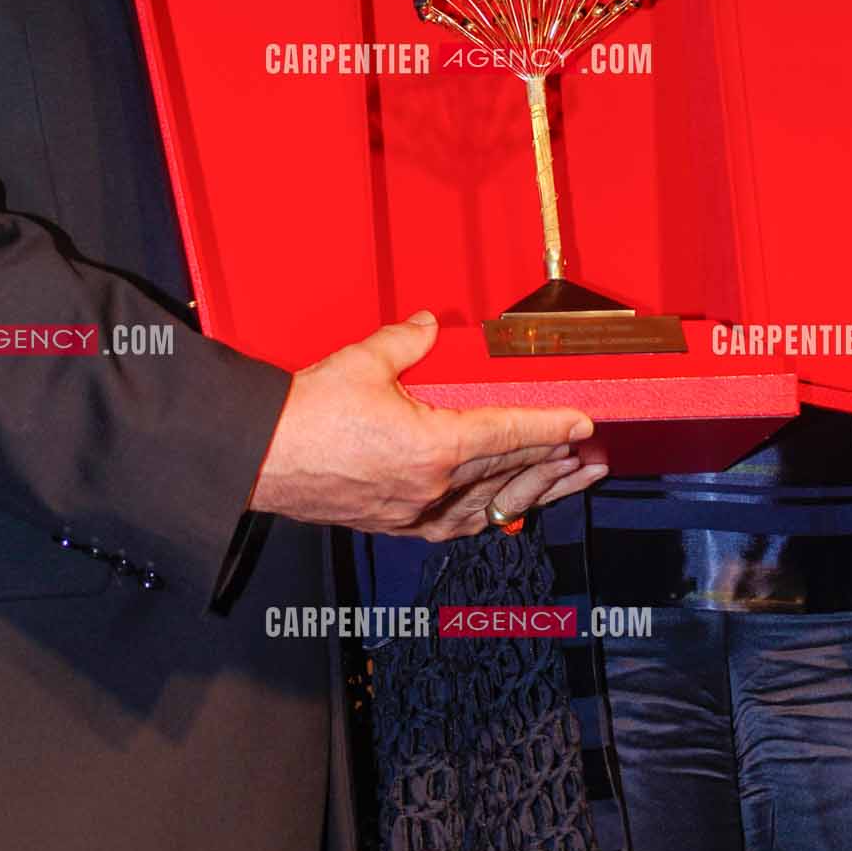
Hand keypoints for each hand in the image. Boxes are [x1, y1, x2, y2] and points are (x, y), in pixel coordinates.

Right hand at [250, 309, 600, 538]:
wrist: (260, 459)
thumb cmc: (303, 416)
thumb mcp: (362, 361)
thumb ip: (405, 341)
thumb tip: (427, 325)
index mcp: (432, 448)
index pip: (508, 433)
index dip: (551, 427)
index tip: (584, 423)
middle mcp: (431, 488)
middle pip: (509, 474)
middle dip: (555, 463)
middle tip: (591, 455)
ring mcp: (414, 513)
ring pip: (491, 506)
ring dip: (534, 492)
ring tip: (568, 481)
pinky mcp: (395, 525)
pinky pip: (458, 525)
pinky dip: (489, 514)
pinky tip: (506, 508)